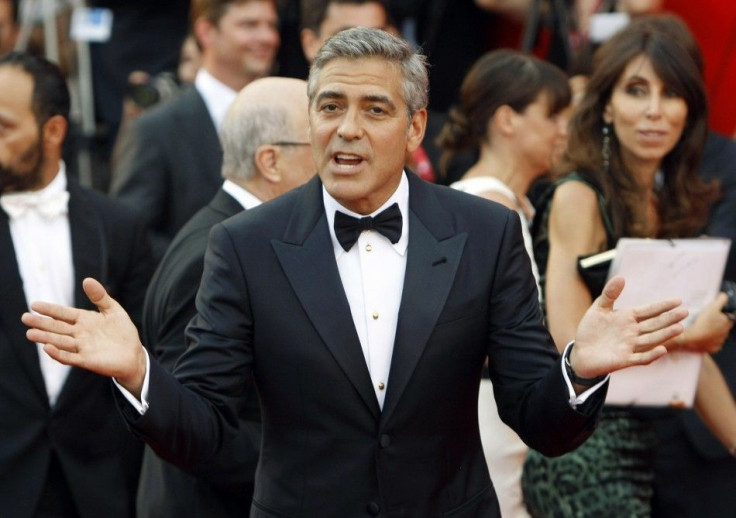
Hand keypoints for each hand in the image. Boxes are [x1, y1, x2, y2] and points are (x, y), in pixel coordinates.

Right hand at [21, 278, 146, 396]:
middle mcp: (80, 333)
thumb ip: (100, 296)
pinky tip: (47, 348)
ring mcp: (82, 347)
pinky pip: (70, 357)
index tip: (34, 305)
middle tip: (25, 318)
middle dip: (41, 323)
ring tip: (30, 333)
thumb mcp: (113, 310)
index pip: (63, 313)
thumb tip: (87, 280)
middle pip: (57, 327)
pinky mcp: (87, 360)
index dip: (50, 309)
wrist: (134, 354)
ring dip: (45, 338)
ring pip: (60, 342)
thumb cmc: (123, 332)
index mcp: (84, 320)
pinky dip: (58, 353)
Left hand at [571, 276, 687, 378]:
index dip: (662, 306)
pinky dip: (651, 355)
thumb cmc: (590, 330)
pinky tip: (662, 349)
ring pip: (651, 339)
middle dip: (669, 318)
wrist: (580, 352)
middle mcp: (633, 331)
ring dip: (665, 334)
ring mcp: (630, 346)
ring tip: (680, 327)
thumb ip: (609, 294)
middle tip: (685, 312)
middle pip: (654, 324)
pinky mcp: (624, 360)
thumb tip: (621, 277)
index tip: (678, 300)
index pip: (649, 310)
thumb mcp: (599, 309)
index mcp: (628, 317)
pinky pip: (641, 358)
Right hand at [674, 293, 732, 353]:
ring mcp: (719, 342)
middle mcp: (726, 334)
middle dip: (717, 323)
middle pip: (723, 326)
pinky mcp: (712, 349)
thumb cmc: (702, 323)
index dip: (721, 314)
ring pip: (717, 335)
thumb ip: (721, 300)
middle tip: (705, 319)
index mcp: (727, 323)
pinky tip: (700, 336)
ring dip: (712, 332)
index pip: (728, 316)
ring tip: (701, 328)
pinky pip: (711, 344)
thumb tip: (724, 295)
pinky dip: (707, 340)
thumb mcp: (712, 307)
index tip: (712, 313)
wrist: (690, 339)